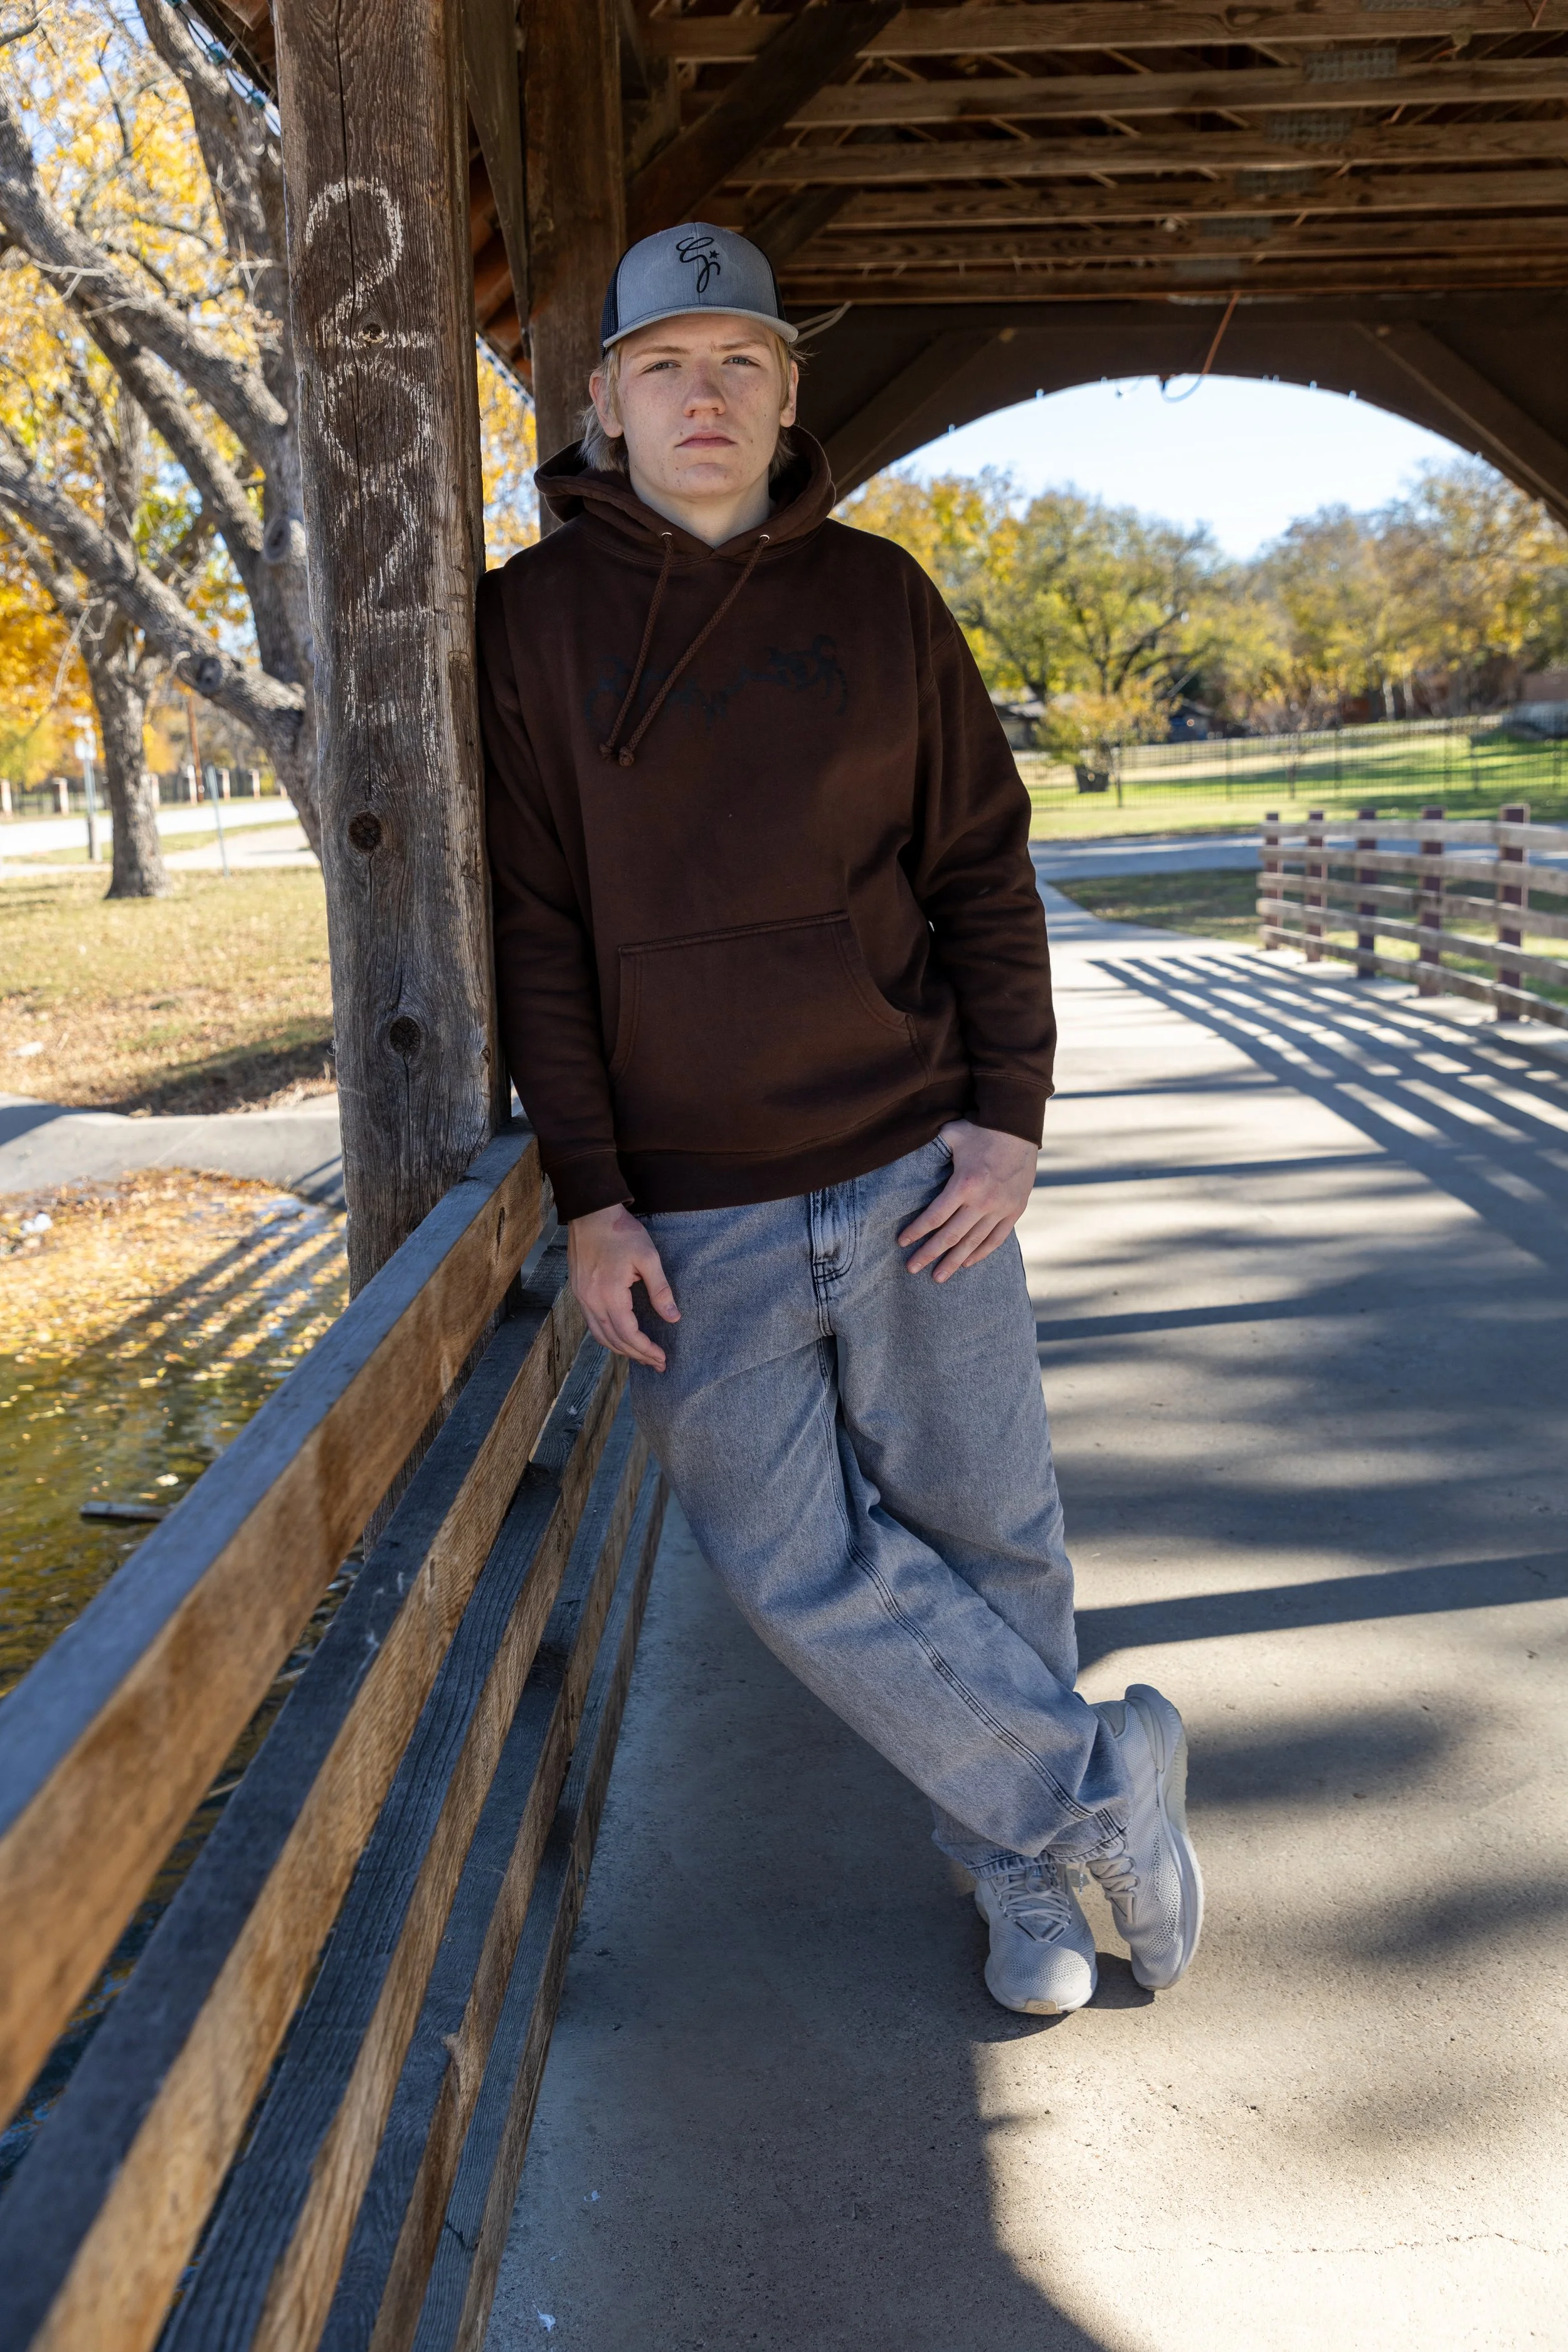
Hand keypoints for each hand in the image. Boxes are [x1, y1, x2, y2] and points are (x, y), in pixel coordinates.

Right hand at [567, 1203, 679, 1371]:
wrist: (591, 1213)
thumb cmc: (621, 1231)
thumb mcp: (648, 1257)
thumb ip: (660, 1290)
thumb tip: (673, 1318)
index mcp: (609, 1293)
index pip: (628, 1333)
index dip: (645, 1349)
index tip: (662, 1357)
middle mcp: (591, 1300)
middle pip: (614, 1340)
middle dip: (637, 1355)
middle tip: (657, 1363)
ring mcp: (581, 1297)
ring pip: (600, 1335)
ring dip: (621, 1349)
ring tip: (641, 1356)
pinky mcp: (579, 1292)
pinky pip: (592, 1324)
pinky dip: (608, 1336)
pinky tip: (621, 1337)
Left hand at [897, 1119, 1037, 1281]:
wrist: (1019, 1127)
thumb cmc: (980, 1128)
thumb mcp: (951, 1134)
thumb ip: (931, 1147)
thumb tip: (904, 1147)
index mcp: (965, 1184)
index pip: (935, 1217)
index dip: (916, 1232)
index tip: (902, 1243)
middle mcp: (984, 1201)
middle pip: (952, 1236)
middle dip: (930, 1254)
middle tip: (912, 1269)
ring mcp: (1002, 1207)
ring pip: (974, 1243)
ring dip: (954, 1261)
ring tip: (938, 1277)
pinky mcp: (1015, 1209)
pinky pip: (997, 1238)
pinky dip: (981, 1253)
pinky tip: (967, 1263)